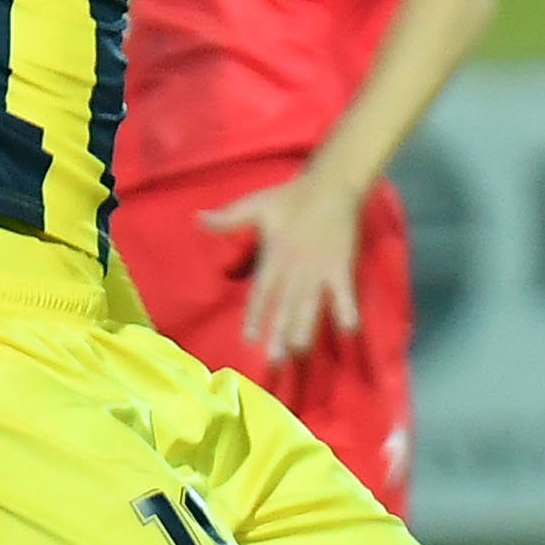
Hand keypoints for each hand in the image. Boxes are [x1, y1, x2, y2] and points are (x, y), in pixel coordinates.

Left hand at [197, 162, 369, 366]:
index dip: (254, 315)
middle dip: (279, 333)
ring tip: (300, 351)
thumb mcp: (254, 205)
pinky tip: (348, 330)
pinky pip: (344, 292)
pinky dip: (346, 309)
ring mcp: (318, 269)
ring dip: (305, 327)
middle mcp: (294, 268)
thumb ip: (227, 218)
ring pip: (310, 304)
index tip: (248, 339)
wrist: (330, 184)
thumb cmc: (289, 197)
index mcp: (273, 256)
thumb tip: (197, 219)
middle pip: (285, 306)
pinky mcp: (341, 266)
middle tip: (273, 360)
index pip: (261, 292)